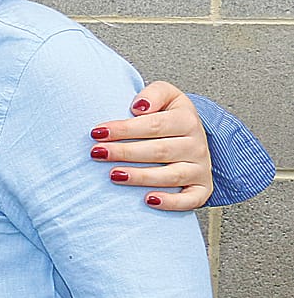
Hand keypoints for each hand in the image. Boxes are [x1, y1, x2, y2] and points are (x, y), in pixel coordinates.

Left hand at [90, 82, 211, 211]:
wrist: (189, 137)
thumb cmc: (168, 117)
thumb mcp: (166, 95)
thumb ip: (153, 94)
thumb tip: (140, 107)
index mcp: (187, 120)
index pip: (153, 125)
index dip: (124, 129)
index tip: (97, 132)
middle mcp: (196, 145)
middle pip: (159, 150)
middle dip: (125, 152)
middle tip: (97, 153)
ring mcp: (200, 168)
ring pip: (171, 175)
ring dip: (141, 177)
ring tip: (114, 175)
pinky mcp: (201, 189)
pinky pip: (191, 199)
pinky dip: (172, 202)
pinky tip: (148, 200)